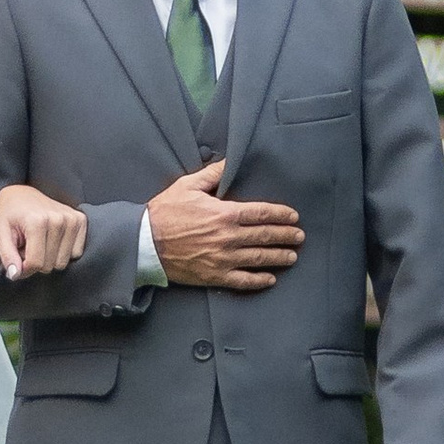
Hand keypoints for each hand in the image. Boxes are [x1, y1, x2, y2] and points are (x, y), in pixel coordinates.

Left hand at [0, 182, 89, 277]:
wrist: (22, 195)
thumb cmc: (10, 217)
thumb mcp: (1, 235)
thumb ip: (7, 256)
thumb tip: (15, 275)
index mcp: (37, 221)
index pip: (36, 263)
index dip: (24, 269)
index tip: (18, 262)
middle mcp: (58, 219)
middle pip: (50, 265)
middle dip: (37, 262)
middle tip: (29, 247)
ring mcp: (72, 219)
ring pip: (63, 262)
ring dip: (50, 258)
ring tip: (40, 243)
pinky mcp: (80, 220)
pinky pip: (76, 253)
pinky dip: (64, 252)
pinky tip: (53, 240)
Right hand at [146, 158, 303, 292]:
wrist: (143, 242)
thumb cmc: (164, 212)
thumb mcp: (188, 186)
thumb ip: (212, 174)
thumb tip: (229, 162)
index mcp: (224, 214)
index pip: (261, 213)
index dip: (280, 215)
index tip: (293, 216)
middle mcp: (228, 237)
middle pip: (265, 236)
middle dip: (286, 236)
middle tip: (299, 236)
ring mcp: (223, 259)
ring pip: (259, 258)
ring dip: (279, 257)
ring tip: (292, 256)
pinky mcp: (214, 275)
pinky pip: (242, 280)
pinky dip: (259, 280)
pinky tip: (270, 279)